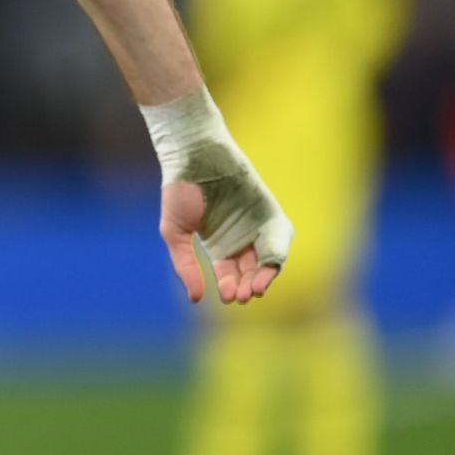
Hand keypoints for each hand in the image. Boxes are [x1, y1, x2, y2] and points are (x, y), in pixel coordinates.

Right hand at [160, 169, 291, 305]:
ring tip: (255, 289)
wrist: (193, 155)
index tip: (226, 296)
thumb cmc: (180, 190)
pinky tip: (267, 266)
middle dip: (248, 286)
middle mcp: (240, 237)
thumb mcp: (175, 233)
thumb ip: (185, 265)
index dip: (230, 288)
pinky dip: (276, 253)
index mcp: (218, 244)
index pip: (230, 275)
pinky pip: (279, 237)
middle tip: (243, 296)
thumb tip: (196, 300)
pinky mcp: (269, 210)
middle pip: (251, 271)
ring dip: (264, 276)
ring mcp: (256, 224)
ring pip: (268, 259)